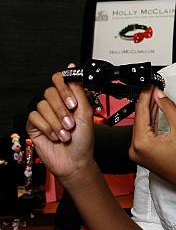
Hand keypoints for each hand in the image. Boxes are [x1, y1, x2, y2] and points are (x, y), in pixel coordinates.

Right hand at [26, 65, 94, 183]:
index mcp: (69, 98)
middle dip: (62, 110)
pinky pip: (35, 117)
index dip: (64, 89)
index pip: (60, 80)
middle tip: (71, 123)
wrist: (76, 161)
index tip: (72, 102)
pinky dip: (47, 128)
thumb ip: (79, 90)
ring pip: (43, 105)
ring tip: (65, 133)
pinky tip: (55, 136)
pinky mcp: (35, 125)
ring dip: (56, 122)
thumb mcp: (86, 113)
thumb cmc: (83, 141)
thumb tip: (74, 68)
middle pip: (50, 92)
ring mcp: (45, 114)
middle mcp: (56, 104)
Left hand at [129, 88, 175, 194]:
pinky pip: (144, 134)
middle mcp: (135, 149)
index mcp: (141, 143)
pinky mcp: (142, 155)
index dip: (146, 96)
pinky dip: (150, 123)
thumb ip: (168, 108)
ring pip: (141, 126)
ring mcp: (138, 153)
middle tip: (153, 88)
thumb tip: (159, 95)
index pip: (141, 112)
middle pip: (139, 118)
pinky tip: (155, 111)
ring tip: (155, 96)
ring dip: (149, 111)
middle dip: (147, 102)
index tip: (149, 85)